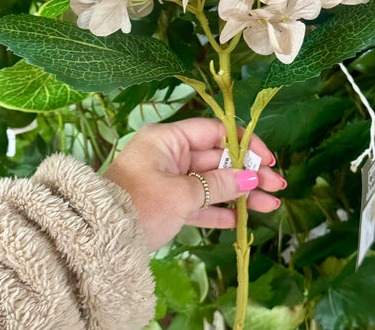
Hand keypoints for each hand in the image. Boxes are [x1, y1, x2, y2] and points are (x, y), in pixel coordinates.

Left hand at [103, 118, 285, 251]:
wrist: (97, 241)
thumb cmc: (138, 206)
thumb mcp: (181, 194)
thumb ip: (219, 185)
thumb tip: (251, 177)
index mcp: (168, 139)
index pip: (215, 132)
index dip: (245, 144)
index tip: (268, 160)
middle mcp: (169, 154)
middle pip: (217, 159)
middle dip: (248, 173)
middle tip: (277, 187)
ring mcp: (168, 179)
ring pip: (211, 183)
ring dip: (239, 194)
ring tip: (270, 205)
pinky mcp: (166, 203)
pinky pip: (197, 202)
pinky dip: (216, 210)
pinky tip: (239, 220)